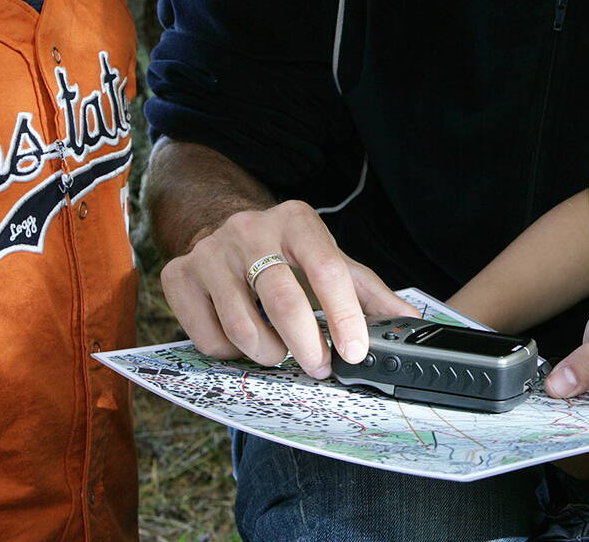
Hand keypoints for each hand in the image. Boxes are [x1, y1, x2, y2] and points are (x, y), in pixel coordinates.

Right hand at [157, 199, 416, 378]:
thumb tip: (409, 323)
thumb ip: (366, 291)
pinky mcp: (178, 276)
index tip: (355, 353)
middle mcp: (250, 230)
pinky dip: (231, 353)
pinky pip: (208, 339)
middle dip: (307, 346)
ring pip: (244, 328)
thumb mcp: (327, 259)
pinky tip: (241, 340)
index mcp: (296, 221)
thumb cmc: (284, 253)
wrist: (218, 227)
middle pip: (284, 301)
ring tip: (279, 353)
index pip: (328, 270)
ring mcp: (210, 253)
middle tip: (319, 368)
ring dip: (270, 355)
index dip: (346, 317)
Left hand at [541, 298, 588, 477]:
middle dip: (565, 435)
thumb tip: (559, 386)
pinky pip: (577, 453)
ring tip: (541, 408)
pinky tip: (545, 413)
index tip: (555, 416)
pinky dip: (558, 436)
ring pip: (584, 461)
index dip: (586, 433)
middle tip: (538, 409)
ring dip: (557, 437)